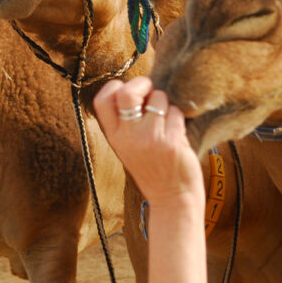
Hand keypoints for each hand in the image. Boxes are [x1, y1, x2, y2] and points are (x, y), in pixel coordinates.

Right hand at [94, 77, 203, 204]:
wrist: (173, 198)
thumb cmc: (153, 168)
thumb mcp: (128, 146)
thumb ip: (127, 121)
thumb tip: (139, 86)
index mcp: (114, 136)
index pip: (103, 99)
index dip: (116, 87)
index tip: (129, 92)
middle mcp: (128, 137)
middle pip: (127, 93)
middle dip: (142, 84)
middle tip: (151, 93)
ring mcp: (150, 139)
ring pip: (159, 98)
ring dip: (166, 104)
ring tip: (167, 123)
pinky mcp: (171, 142)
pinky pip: (176, 112)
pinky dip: (179, 118)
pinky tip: (177, 135)